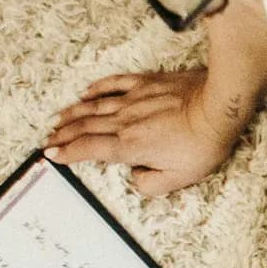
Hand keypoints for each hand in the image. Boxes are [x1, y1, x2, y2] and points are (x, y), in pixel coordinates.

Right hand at [44, 70, 248, 196]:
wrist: (218, 107)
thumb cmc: (203, 144)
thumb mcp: (180, 178)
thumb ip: (151, 184)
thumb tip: (135, 178)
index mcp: (129, 146)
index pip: (89, 149)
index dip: (68, 153)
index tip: (52, 155)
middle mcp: (124, 122)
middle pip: (85, 128)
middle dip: (63, 135)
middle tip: (48, 139)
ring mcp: (133, 99)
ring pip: (94, 106)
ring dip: (72, 114)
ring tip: (57, 120)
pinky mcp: (145, 83)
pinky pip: (114, 84)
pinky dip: (96, 89)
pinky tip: (86, 92)